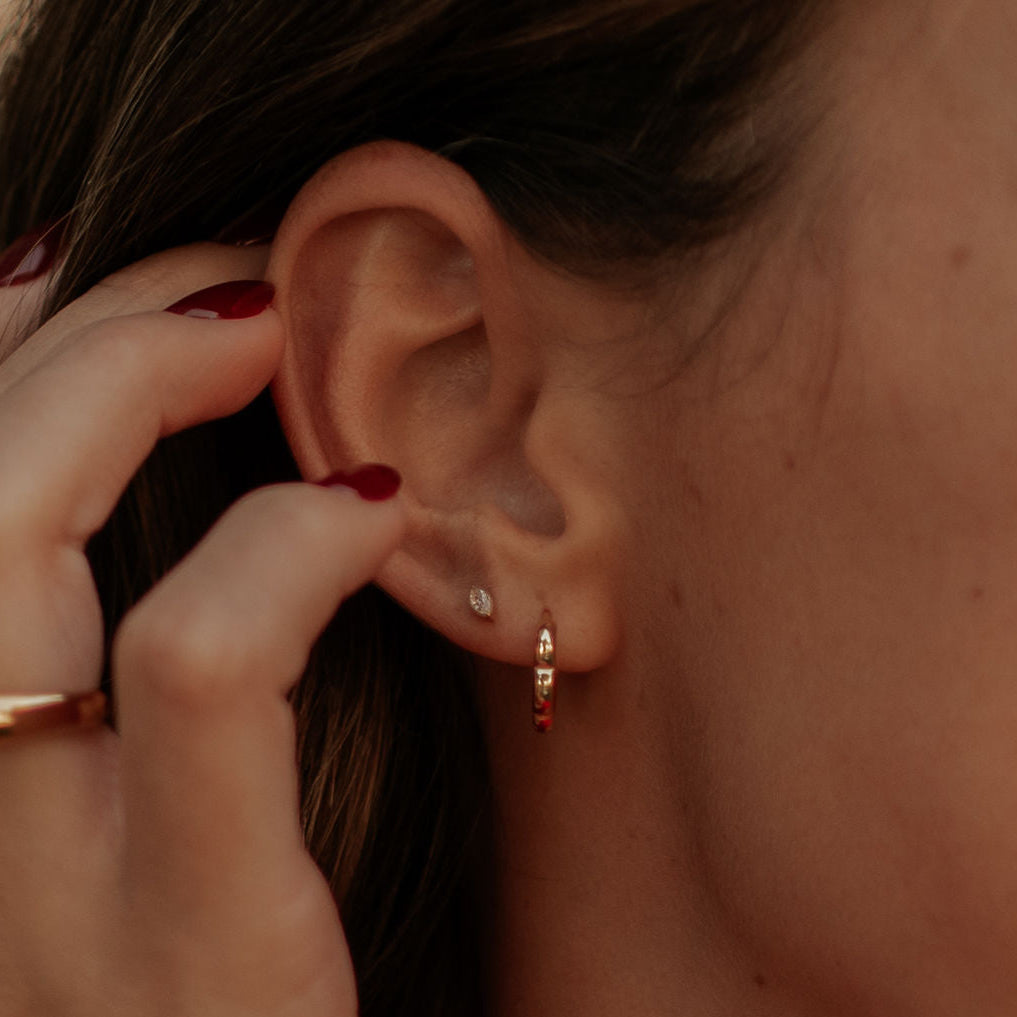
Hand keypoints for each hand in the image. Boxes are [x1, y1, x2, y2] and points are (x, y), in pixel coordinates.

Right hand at [0, 242, 403, 1015]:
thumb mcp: (172, 812)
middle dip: (72, 339)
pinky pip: (195, 669)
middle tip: (223, 276)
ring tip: (263, 332)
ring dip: (127, 387)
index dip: (0, 353)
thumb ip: (151, 657)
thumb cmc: (249, 971)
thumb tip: (210, 478)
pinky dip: (280, 548)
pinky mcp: (187, 942)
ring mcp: (41, 902)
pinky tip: (375, 509)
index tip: (109, 268)